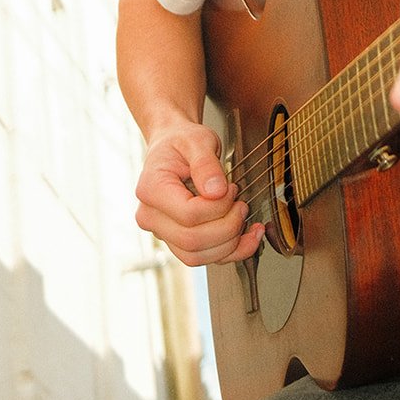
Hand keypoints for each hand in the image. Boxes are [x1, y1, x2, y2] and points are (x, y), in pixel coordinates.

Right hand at [134, 119, 263, 266]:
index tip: (232, 188)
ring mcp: (163, 232)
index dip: (219, 206)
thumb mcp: (197, 140)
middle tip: (241, 203)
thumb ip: (206, 163)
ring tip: (244, 216)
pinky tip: (249, 238)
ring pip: (196, 256)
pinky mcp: (177, 240)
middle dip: (228, 226)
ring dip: (230, 243)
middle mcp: (151, 217)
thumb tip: (217, 191)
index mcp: (151, 190)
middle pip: (192, 240)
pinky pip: (202, 258)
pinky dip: (230, 253)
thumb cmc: (182, 142)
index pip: (189, 214)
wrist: (173, 146)